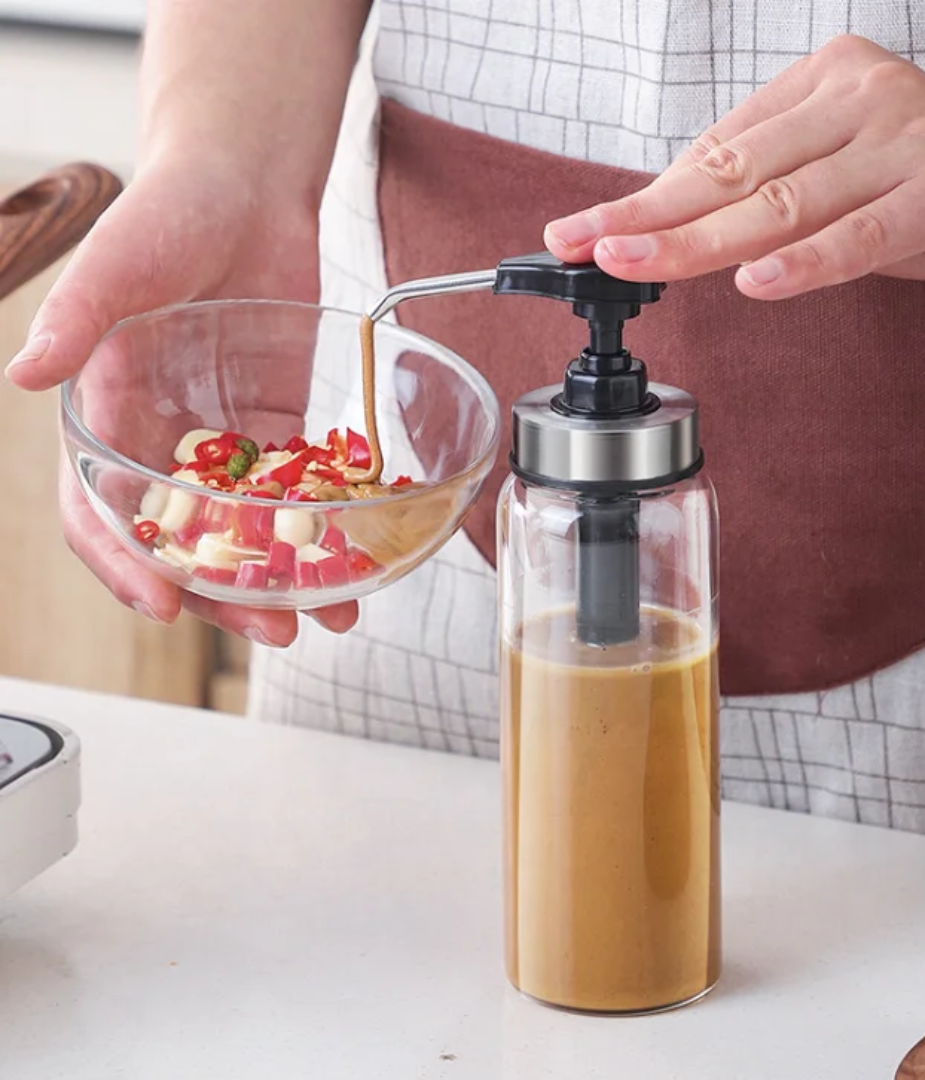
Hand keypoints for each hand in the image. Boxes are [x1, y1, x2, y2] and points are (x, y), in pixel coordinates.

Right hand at [5, 156, 357, 645]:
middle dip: (225, 594)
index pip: (102, 511)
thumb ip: (79, 318)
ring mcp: (223, 441)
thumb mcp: (117, 261)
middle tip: (275, 627)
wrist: (245, 187)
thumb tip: (27, 374)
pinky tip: (356, 556)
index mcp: (109, 417)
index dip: (127, 564)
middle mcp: (163, 442)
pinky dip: (320, 529)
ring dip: (282, 576)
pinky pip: (294, 492)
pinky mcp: (277, 428)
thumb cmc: (168, 214)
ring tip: (330, 611)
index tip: (168, 604)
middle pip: (185, 543)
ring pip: (245, 531)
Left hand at [544, 35, 924, 300]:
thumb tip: (677, 235)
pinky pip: (862, 230)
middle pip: (733, 171)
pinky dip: (808, 261)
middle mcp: (860, 96)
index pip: (716, 152)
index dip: (644, 199)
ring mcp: (906, 135)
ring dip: (700, 241)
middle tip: (583, 248)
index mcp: (824, 84)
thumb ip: (773, 201)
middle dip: (648, 218)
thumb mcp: (843, 186)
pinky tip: (755, 280)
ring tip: (636, 266)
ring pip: (783, 200)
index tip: (581, 234)